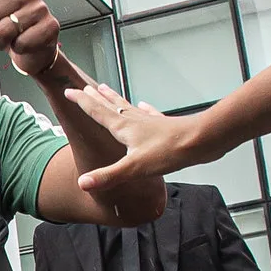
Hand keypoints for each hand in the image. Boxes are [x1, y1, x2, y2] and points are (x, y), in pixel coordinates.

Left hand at [0, 0, 60, 76]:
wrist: (32, 50)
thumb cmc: (9, 26)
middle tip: (3, 29)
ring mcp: (41, 8)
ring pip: (3, 30)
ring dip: (3, 42)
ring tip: (14, 37)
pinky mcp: (51, 27)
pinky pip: (20, 43)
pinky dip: (19, 48)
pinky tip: (27, 43)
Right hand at [65, 84, 203, 192]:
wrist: (201, 141)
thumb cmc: (169, 152)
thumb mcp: (135, 167)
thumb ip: (109, 175)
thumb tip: (82, 183)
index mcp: (124, 128)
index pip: (97, 111)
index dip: (82, 102)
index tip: (69, 91)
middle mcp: (135, 121)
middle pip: (111, 105)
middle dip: (96, 97)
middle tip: (86, 87)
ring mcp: (151, 122)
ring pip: (128, 107)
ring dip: (115, 98)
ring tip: (106, 89)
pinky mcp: (165, 125)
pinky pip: (150, 114)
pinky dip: (143, 109)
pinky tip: (144, 105)